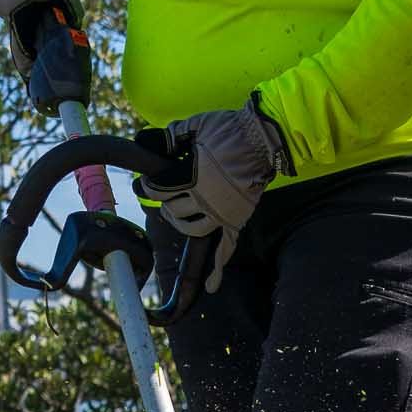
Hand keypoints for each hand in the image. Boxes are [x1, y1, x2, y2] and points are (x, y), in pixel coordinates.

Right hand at [0, 0, 81, 70]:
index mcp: (15, 7)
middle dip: (30, 27)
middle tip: (43, 22)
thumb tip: (71, 34)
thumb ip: (68, 15)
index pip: (20, 48)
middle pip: (16, 26)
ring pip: (11, 9)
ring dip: (23, 6)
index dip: (28, 66)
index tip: (33, 83)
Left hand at [153, 99, 290, 278]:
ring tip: (176, 215)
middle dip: (165, 203)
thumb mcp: (195, 125)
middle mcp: (205, 200)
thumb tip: (152, 143)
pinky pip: (228, 248)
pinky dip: (219, 268)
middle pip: (174, 211)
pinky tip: (211, 286)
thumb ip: (172, 137)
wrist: (263, 138)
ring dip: (180, 224)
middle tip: (164, 194)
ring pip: (192, 230)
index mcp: (191, 178)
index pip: (160, 190)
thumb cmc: (229, 129)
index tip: (147, 182)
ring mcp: (222, 214)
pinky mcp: (237, 221)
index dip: (149, 186)